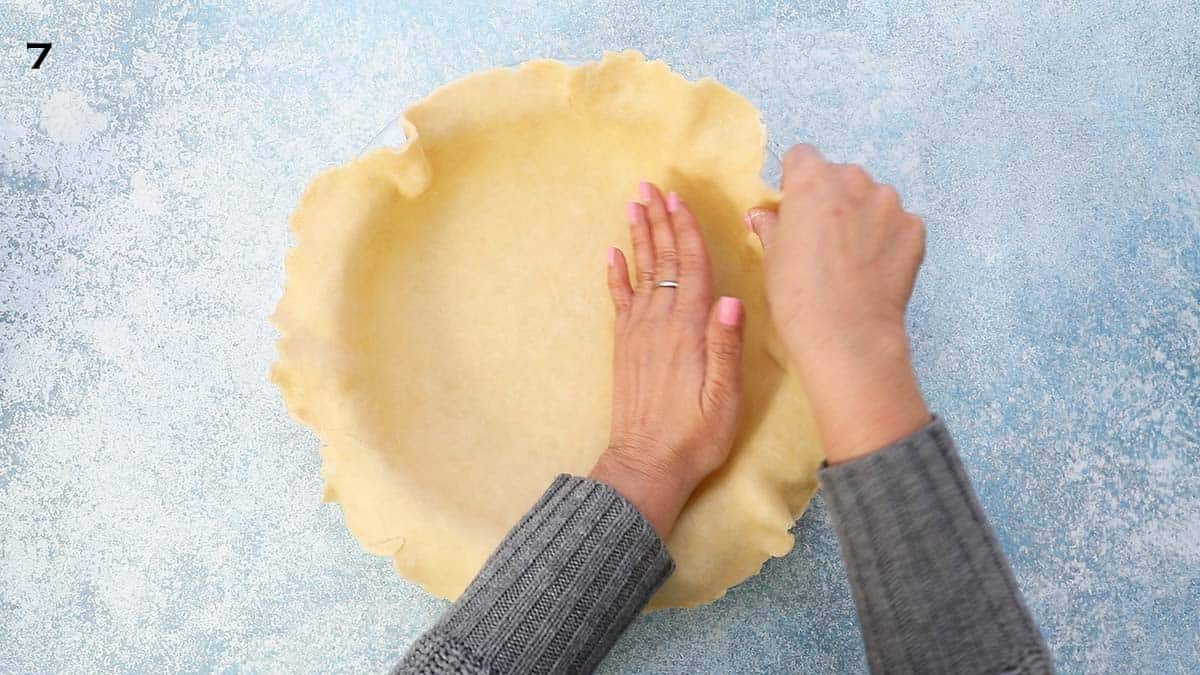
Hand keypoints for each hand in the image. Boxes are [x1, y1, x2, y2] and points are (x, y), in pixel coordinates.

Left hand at [589, 181, 744, 536]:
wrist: (646, 466)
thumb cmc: (695, 437)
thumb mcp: (724, 398)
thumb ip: (726, 347)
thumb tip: (732, 298)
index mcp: (689, 331)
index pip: (690, 268)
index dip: (686, 231)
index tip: (679, 199)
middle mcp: (660, 324)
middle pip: (662, 261)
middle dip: (658, 221)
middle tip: (651, 186)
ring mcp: (638, 334)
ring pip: (640, 273)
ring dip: (638, 237)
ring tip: (634, 205)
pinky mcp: (625, 349)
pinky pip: (619, 302)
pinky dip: (615, 276)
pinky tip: (611, 255)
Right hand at [748, 145, 929, 464]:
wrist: (847, 334)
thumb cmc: (797, 296)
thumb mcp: (771, 257)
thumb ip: (771, 224)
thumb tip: (764, 214)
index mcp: (811, 180)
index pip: (801, 156)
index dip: (795, 181)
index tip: (794, 207)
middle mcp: (853, 180)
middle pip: (839, 175)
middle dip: (831, 198)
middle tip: (822, 239)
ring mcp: (889, 203)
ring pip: (871, 197)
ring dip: (862, 216)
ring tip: (851, 257)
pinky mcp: (915, 227)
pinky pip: (896, 223)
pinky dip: (887, 238)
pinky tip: (874, 268)